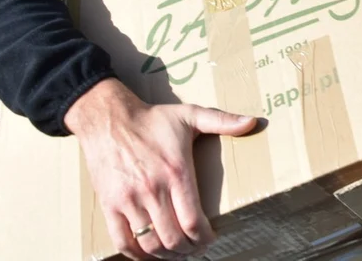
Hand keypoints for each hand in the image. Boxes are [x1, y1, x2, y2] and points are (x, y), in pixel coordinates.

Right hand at [63, 79, 257, 259]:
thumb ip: (222, 121)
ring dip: (166, 255)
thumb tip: (252, 122)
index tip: (211, 238)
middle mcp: (152, 190)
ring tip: (177, 253)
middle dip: (189, 250)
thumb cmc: (152, 119)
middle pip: (173, 237)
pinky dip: (136, 255)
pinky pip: (122, 241)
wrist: (109, 119)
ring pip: (149, 243)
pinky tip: (148, 254)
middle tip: (196, 249)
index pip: (192, 220)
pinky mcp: (109, 205)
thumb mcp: (190, 115)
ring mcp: (128, 200)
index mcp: (176, 172)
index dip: (204, 237)